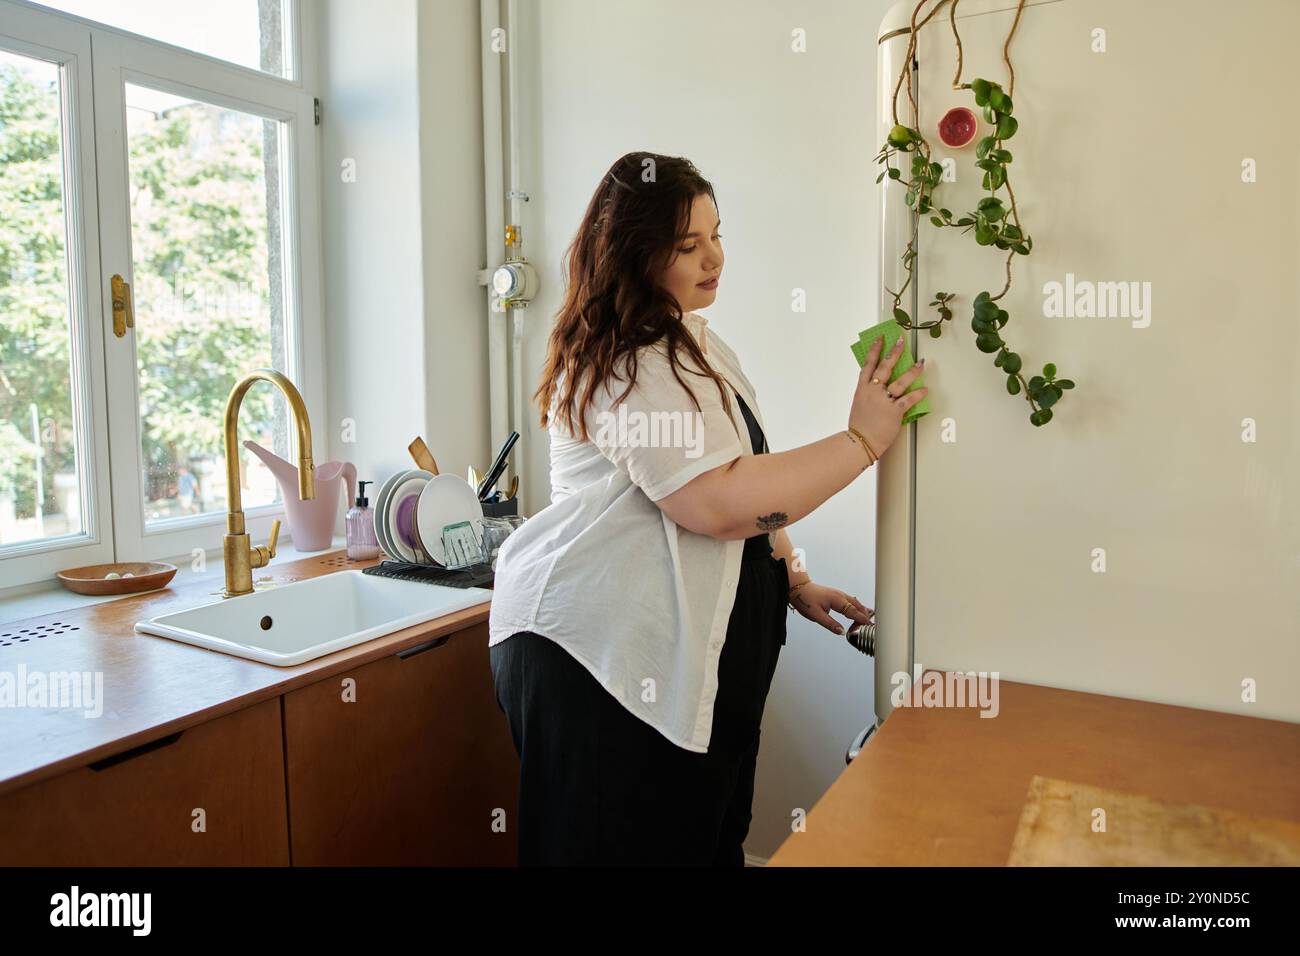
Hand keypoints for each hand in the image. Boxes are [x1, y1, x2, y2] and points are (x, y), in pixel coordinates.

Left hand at [788, 581, 873, 634]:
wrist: (798, 588)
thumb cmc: (805, 599)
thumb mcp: (816, 615)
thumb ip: (830, 624)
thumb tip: (841, 631)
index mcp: (837, 600)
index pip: (854, 612)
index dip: (862, 620)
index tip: (869, 626)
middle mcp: (841, 596)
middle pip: (858, 606)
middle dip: (865, 616)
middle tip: (871, 626)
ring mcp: (839, 594)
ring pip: (856, 603)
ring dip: (863, 611)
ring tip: (870, 620)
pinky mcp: (837, 595)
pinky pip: (851, 601)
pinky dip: (857, 607)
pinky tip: (861, 610)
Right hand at [848, 334, 928, 460]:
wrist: (860, 442)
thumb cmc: (860, 426)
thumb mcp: (859, 404)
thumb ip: (868, 392)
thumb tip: (878, 385)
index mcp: (862, 388)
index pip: (868, 364)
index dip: (875, 350)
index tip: (881, 338)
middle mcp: (873, 391)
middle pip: (885, 367)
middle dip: (894, 352)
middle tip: (902, 341)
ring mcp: (884, 401)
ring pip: (901, 381)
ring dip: (913, 371)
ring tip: (921, 363)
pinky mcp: (894, 412)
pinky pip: (909, 400)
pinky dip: (918, 394)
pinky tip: (925, 389)